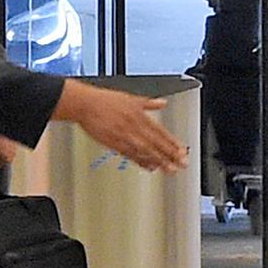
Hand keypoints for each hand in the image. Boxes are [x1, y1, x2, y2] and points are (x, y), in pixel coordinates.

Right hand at [55, 82, 187, 173]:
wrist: (85, 104)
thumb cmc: (105, 100)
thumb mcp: (131, 98)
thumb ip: (149, 103)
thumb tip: (162, 103)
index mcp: (140, 115)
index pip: (161, 132)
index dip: (172, 143)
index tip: (182, 151)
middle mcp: (134, 126)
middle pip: (156, 143)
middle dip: (170, 155)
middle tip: (181, 164)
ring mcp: (124, 136)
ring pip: (145, 150)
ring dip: (159, 160)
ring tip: (170, 169)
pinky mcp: (114, 143)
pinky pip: (130, 154)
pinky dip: (141, 161)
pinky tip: (150, 167)